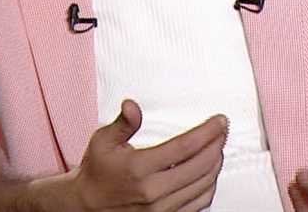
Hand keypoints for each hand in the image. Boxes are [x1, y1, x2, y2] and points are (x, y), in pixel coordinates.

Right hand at [69, 99, 227, 210]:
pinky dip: (209, 186)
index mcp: (138, 168)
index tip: (220, 121)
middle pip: (200, 166)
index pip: (184, 147)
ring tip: (217, 148)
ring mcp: (160, 210)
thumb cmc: (96, 173)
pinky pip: (198, 204)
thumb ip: (123, 123)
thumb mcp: (103, 141)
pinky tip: (209, 172)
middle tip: (222, 131)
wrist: (85, 207)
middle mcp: (152, 192)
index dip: (208, 131)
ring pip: (203, 186)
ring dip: (216, 164)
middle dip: (217, 144)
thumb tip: (132, 106)